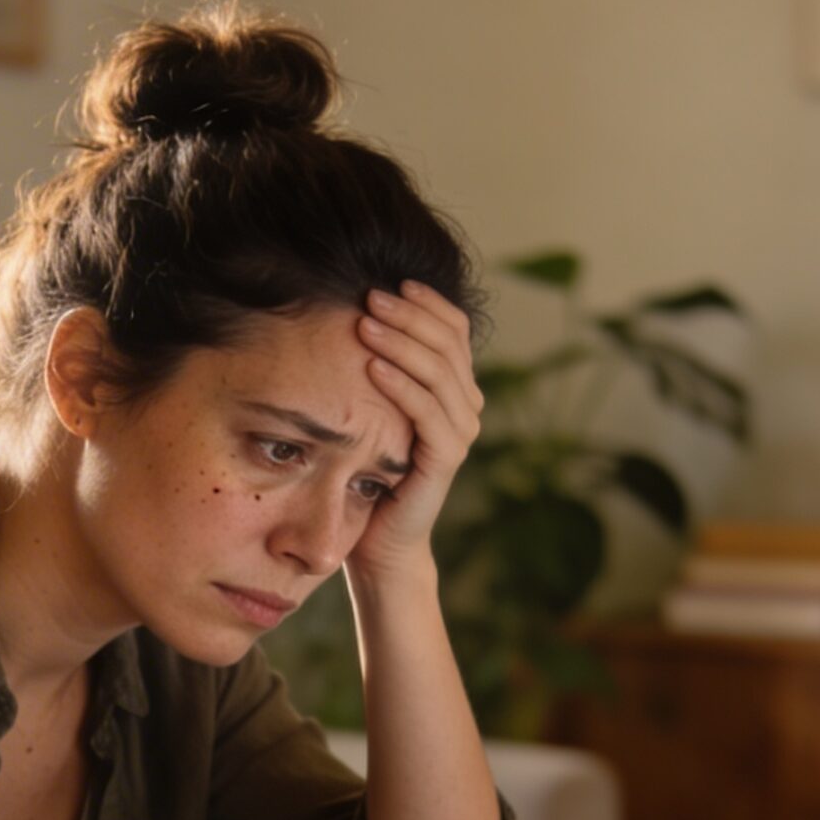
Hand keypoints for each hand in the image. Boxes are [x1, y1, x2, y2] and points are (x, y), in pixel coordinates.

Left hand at [347, 281, 482, 587]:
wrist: (378, 539)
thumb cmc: (367, 470)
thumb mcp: (373, 410)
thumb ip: (380, 367)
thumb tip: (353, 310)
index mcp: (455, 387)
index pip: (453, 328)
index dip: (427, 301)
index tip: (391, 279)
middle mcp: (466, 406)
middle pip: (449, 343)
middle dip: (409, 314)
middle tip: (371, 295)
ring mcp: (460, 432)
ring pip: (440, 372)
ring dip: (402, 342)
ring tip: (366, 321)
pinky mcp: (445, 459)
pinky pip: (428, 412)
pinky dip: (401, 385)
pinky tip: (371, 366)